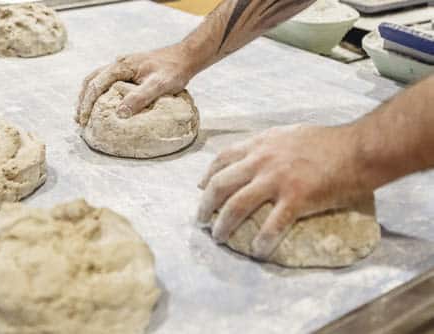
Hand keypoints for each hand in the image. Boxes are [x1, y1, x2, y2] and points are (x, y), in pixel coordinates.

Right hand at [76, 43, 196, 125]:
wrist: (186, 57)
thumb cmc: (173, 71)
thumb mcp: (158, 85)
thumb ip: (139, 97)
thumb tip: (120, 113)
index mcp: (122, 66)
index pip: (96, 84)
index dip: (87, 103)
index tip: (83, 119)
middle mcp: (119, 63)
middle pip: (91, 80)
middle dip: (82, 99)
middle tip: (79, 119)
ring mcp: (123, 65)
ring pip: (97, 79)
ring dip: (88, 95)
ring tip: (84, 112)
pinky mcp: (129, 70)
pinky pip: (107, 80)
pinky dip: (99, 92)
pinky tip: (102, 103)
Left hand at [197, 124, 374, 259]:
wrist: (359, 149)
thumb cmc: (328, 142)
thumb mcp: (289, 134)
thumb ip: (269, 145)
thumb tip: (256, 156)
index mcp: (260, 145)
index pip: (222, 159)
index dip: (207, 175)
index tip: (200, 188)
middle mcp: (262, 161)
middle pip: (220, 184)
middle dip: (205, 205)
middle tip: (201, 220)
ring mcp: (277, 180)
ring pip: (237, 205)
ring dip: (223, 225)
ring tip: (219, 238)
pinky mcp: (296, 198)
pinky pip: (272, 225)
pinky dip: (262, 241)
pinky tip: (257, 251)